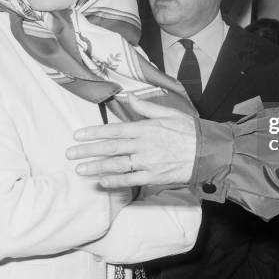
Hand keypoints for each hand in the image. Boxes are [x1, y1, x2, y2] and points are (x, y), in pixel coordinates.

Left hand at [66, 96, 196, 187]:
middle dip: (88, 151)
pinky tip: (101, 182)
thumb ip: (146, 107)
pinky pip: (130, 181)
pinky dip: (115, 182)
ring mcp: (148, 163)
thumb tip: (129, 97)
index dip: (94, 133)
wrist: (207, 152)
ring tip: (80, 170)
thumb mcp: (169, 113)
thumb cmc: (189, 131)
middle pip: (110, 148)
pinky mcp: (154, 178)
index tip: (78, 135)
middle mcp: (143, 146)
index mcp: (146, 128)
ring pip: (116, 166)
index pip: (114, 130)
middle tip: (70, 154)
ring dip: (96, 167)